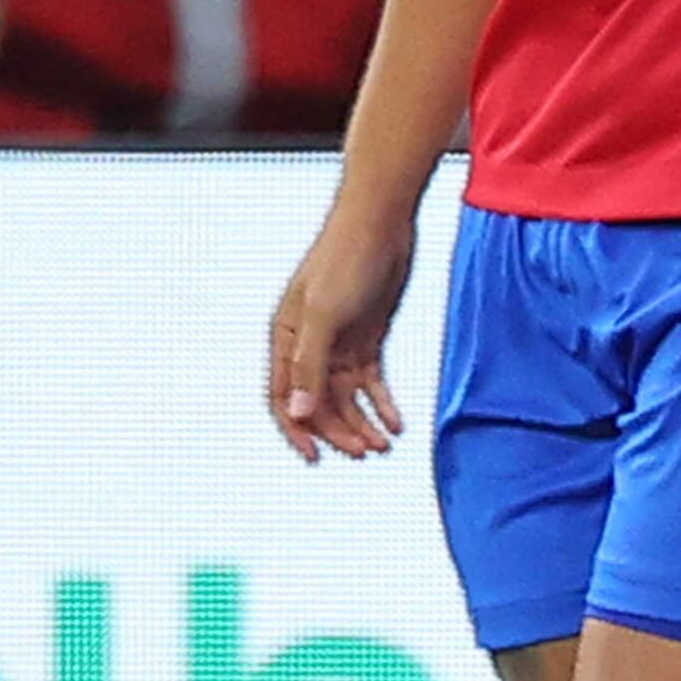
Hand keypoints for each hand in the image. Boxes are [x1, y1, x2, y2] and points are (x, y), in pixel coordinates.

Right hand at [268, 204, 416, 462]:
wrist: (382, 222)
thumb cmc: (345, 258)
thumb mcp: (325, 313)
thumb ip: (310, 364)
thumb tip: (299, 413)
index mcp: (285, 338)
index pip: (283, 397)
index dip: (297, 430)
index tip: (315, 458)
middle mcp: (308, 344)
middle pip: (319, 402)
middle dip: (340, 430)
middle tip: (367, 452)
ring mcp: (338, 342)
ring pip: (346, 396)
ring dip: (363, 422)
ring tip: (385, 445)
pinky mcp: (367, 337)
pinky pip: (371, 381)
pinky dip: (382, 403)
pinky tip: (397, 422)